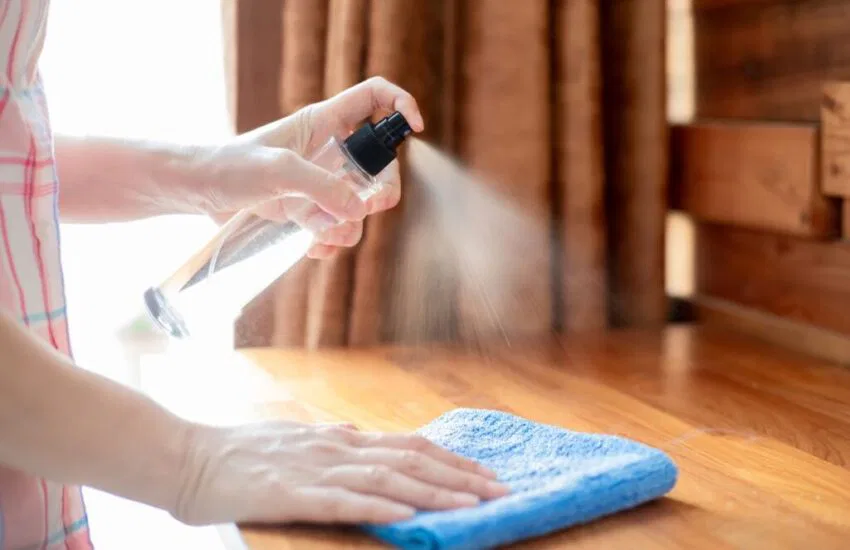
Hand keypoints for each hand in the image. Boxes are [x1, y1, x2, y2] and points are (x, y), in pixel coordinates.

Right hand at [173, 420, 507, 525]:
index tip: (487, 474)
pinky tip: (407, 515)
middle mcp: (337, 449)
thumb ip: (332, 440)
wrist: (187, 456)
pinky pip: (342, 501)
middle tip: (499, 490)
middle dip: (458, 476)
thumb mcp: (296, 438)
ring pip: (387, 480)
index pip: (409, 447)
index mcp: (341, 440)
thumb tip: (363, 434)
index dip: (451, 461)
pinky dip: (379, 507)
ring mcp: (315, 469)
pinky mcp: (290, 494)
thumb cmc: (240, 451)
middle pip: (410, 460)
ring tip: (472, 503)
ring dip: (434, 492)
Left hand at [240, 76, 425, 258]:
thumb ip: (321, 188)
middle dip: (382, 191)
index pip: (375, 98)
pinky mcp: (310, 211)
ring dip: (349, 226)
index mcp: (325, 123)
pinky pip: (339, 229)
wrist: (197, 192)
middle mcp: (331, 152)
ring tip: (317, 234)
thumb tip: (359, 211)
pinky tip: (309, 245)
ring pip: (361, 207)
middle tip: (367, 207)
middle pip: (382, 166)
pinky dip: (331, 242)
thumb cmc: (230, 165)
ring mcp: (322, 184)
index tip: (415, 129)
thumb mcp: (277, 171)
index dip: (401, 105)